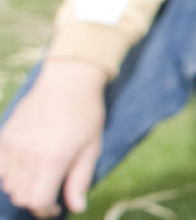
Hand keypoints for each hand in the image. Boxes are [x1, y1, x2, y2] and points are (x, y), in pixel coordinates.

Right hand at [0, 61, 108, 217]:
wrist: (67, 82)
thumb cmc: (86, 115)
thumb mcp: (92, 149)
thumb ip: (80, 180)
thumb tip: (76, 208)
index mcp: (52, 158)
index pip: (36, 200)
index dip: (45, 210)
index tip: (56, 208)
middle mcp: (27, 153)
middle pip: (19, 195)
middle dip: (35, 201)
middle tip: (51, 196)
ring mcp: (11, 144)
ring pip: (8, 183)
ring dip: (23, 187)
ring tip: (42, 178)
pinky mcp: (4, 136)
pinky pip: (0, 167)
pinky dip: (11, 174)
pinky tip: (28, 166)